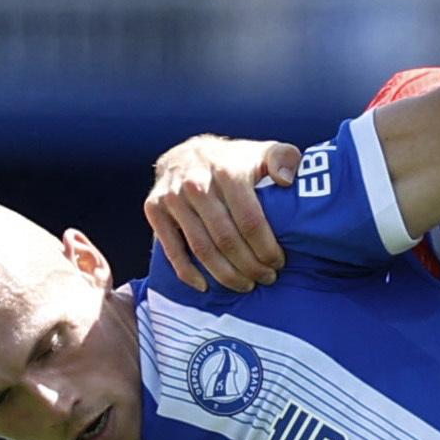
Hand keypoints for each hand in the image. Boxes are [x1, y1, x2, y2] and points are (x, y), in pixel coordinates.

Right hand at [145, 136, 298, 292]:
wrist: (188, 153)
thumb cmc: (234, 162)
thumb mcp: (264, 152)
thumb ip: (284, 159)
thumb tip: (286, 179)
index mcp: (227, 171)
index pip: (250, 222)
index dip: (266, 248)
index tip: (278, 263)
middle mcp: (197, 183)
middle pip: (227, 239)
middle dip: (250, 266)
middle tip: (266, 278)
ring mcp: (173, 196)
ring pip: (202, 249)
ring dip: (225, 275)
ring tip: (245, 285)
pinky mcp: (154, 208)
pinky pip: (172, 249)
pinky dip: (188, 273)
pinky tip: (205, 287)